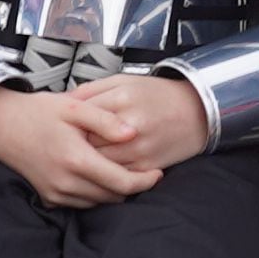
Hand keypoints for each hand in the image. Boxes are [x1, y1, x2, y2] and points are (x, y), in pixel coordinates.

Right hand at [0, 89, 160, 208]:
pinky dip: (95, 194)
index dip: (145, 181)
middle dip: (132, 187)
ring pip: (99, 203)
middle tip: (143, 170)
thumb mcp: (74, 107)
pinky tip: (98, 176)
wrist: (0, 126)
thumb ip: (106, 120)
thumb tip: (133, 133)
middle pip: (114, 197)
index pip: (122, 183)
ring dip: (114, 191)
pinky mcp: (49, 198)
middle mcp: (66, 183)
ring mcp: (56, 194)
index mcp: (76, 160)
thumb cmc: (38, 112)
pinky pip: (82, 204)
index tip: (158, 173)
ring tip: (122, 172)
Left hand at [67, 71, 210, 175]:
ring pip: (99, 163)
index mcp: (122, 99)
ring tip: (81, 156)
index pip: (81, 116)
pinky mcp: (147, 166)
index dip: (68, 124)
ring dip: (87, 162)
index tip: (63, 127)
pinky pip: (116, 176)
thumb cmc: (156, 95)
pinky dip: (105, 173)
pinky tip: (100, 166)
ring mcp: (139, 148)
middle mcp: (130, 125)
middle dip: (75, 144)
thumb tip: (62, 101)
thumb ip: (91, 90)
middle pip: (86, 142)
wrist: (197, 112)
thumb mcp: (123, 81)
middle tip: (67, 144)